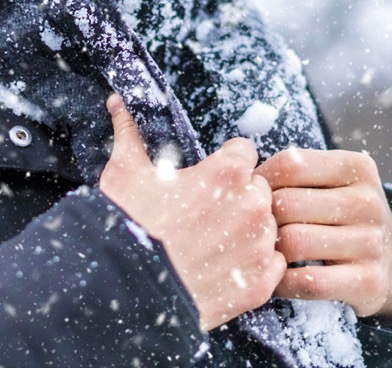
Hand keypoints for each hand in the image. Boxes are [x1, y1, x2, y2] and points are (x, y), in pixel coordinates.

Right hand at [98, 94, 286, 331]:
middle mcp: (252, 205)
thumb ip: (131, 132)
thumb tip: (119, 101)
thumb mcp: (124, 172)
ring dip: (249, 231)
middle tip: (208, 214)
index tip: (209, 178)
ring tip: (214, 245)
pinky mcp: (260, 284)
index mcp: (227, 172)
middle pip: (259, 189)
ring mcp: (259, 245)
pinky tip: (227, 269)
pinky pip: (272, 265)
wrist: (122, 289)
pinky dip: (255, 266)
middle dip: (239, 197)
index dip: (225, 164)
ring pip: (268, 227)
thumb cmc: (126, 227)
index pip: (244, 153)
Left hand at [254, 148, 391, 320]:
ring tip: (263, 252)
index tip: (250, 195)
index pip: (291, 164)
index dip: (260, 179)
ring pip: (294, 243)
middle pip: (287, 204)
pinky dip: (282, 283)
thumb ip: (296, 172)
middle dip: (261, 219)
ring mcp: (371, 243)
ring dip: (269, 252)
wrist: (391, 262)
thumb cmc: (343, 215)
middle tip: (252, 229)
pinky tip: (277, 278)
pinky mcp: (368, 281)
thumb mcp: (333, 182)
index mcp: (357, 167)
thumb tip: (240, 173)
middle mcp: (368, 202)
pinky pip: (307, 281)